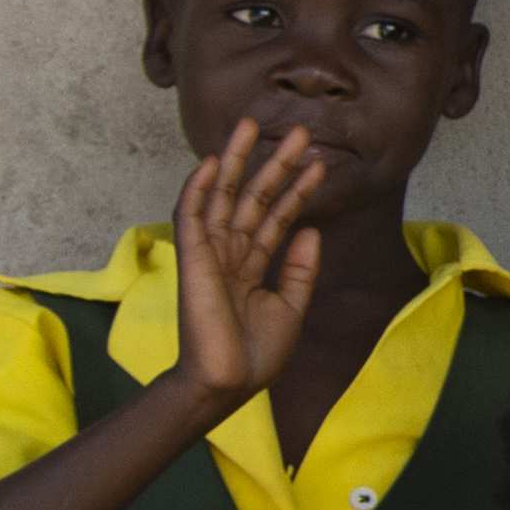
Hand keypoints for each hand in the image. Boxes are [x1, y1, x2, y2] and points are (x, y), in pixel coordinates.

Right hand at [168, 125, 332, 407]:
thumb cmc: (255, 355)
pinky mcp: (192, 260)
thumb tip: (312, 230)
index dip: (298, 189)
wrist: (230, 384)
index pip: (277, 217)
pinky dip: (199, 188)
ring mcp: (210, 254)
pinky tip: (213, 162)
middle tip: (297, 131)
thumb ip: (300, 269)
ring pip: (223, 196)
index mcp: (252, 265)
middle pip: (252, 198)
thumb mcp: (291, 308)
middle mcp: (230, 254)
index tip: (318, 163)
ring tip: (253, 125)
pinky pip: (192, 217)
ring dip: (238, 161)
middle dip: (274, 164)